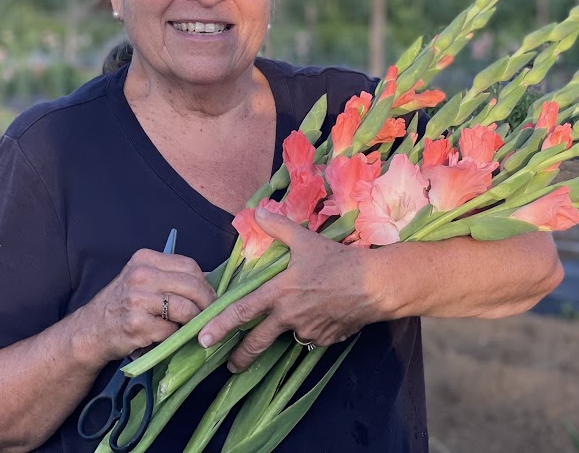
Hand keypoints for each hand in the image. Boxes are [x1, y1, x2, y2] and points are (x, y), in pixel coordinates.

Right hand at [80, 248, 215, 363]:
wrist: (90, 331)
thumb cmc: (121, 305)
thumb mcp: (142, 281)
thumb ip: (171, 277)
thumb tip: (212, 281)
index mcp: (145, 260)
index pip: (189, 266)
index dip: (205, 283)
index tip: (210, 297)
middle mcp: (141, 276)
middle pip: (192, 286)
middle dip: (207, 303)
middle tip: (210, 315)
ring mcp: (137, 300)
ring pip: (185, 309)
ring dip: (193, 322)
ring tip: (190, 327)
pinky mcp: (137, 325)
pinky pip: (171, 330)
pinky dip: (174, 336)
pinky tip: (167, 336)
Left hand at [197, 209, 385, 372]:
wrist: (375, 285)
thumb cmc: (338, 260)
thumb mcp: (306, 240)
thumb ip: (279, 228)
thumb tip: (257, 212)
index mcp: (279, 293)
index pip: (242, 312)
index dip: (220, 326)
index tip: (203, 340)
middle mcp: (289, 317)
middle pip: (258, 342)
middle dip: (241, 357)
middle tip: (231, 366)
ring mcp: (308, 332)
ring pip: (289, 334)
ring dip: (288, 329)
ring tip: (303, 310)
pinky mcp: (326, 340)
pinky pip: (312, 336)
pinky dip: (312, 327)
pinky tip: (323, 312)